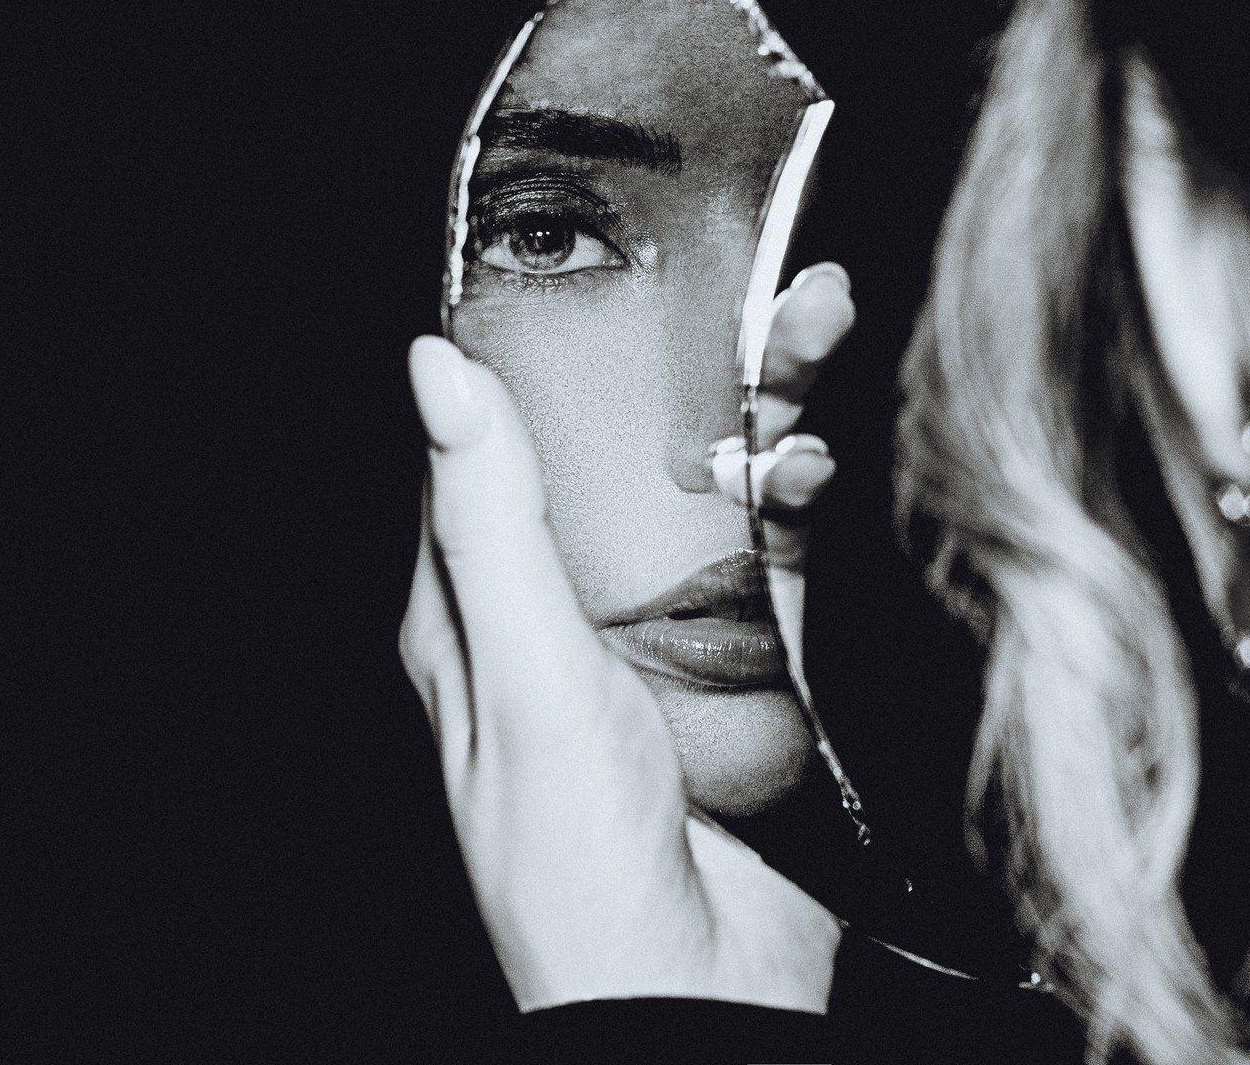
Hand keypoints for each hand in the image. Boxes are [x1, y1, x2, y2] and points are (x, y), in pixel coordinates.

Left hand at [397, 262, 855, 1012]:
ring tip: (814, 323)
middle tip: (758, 277)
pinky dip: (793, 496)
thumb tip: (435, 371)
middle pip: (619, 452)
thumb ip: (486, 520)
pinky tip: (814, 457)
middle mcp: (561, 609)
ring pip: (705, 488)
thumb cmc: (569, 858)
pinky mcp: (743, 671)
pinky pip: (770, 558)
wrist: (688, 998)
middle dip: (686, 360)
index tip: (608, 260)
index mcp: (473, 605)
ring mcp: (656, 637)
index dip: (547, 350)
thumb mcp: (517, 670)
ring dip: (758, 405)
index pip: (497, 446)